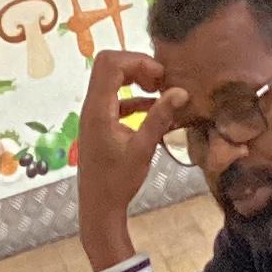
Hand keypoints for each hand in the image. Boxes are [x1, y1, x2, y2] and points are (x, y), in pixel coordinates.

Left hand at [76, 47, 187, 261]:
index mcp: (98, 109)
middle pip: (109, 65)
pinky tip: (153, 108)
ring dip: (135, 80)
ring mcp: (93, 116)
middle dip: (137, 66)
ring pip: (111, 81)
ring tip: (160, 92)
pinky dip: (133, 98)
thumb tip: (180, 92)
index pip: (111, 63)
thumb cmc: (118, 183)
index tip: (160, 78)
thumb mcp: (142, 149)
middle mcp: (91, 108)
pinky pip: (115, 100)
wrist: (98, 209)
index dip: (138, 62)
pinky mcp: (99, 126)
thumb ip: (160, 118)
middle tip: (161, 81)